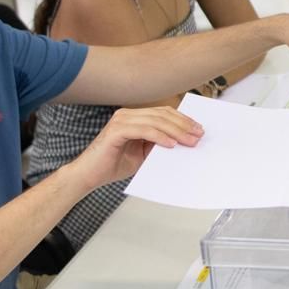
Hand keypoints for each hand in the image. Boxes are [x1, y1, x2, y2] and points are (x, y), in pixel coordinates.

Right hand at [71, 106, 202, 185]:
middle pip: (162, 115)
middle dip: (183, 125)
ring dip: (176, 131)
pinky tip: (171, 144)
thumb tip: (182, 144)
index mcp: (134, 117)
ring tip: (189, 141)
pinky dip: (160, 137)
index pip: (163, 113)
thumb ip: (158, 145)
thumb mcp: (143, 154)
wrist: (89, 176)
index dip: (183, 120)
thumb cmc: (113, 165)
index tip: (198, 129)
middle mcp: (127, 115)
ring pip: (155, 121)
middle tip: (198, 135)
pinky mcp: (116, 131)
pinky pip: (144, 130)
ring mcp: (121, 121)